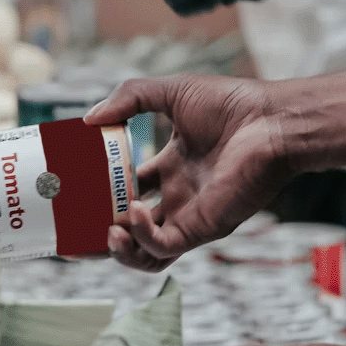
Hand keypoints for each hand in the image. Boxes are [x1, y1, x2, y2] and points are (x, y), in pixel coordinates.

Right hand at [83, 74, 294, 270]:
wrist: (272, 121)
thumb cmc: (233, 104)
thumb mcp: (171, 92)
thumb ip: (128, 99)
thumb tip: (88, 120)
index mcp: (172, 167)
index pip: (128, 188)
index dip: (100, 192)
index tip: (75, 187)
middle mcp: (178, 196)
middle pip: (131, 228)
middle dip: (100, 233)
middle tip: (73, 230)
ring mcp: (189, 215)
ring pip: (145, 253)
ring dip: (119, 249)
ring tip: (104, 231)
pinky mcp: (202, 228)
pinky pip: (163, 247)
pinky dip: (141, 237)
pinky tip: (132, 212)